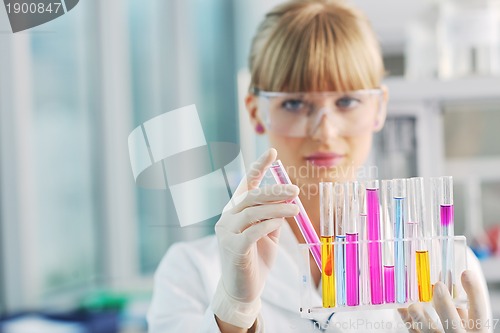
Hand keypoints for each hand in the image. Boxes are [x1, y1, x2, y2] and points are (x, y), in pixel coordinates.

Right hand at [211, 148, 298, 328]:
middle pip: (251, 196)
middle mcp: (227, 218)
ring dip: (277, 208)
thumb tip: (288, 199)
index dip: (259, 167)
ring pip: (253, 212)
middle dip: (275, 190)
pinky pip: (252, 231)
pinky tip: (279, 224)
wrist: (242, 290)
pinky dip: (268, 224)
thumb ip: (274, 216)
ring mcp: (227, 233)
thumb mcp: (267, 234)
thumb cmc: (255, 260)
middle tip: (296, 190)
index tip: (272, 152)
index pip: (246, 184)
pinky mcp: (233, 248)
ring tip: (296, 209)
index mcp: (235, 211)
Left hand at [398, 270, 487, 332]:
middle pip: (453, 324)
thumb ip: (461, 308)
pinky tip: (402, 309)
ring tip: (413, 305)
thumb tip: (449, 284)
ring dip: (420, 317)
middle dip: (445, 305)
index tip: (466, 273)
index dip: (474, 293)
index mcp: (476, 331)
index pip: (479, 312)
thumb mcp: (468, 324)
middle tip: (438, 286)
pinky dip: (408, 321)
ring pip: (430, 332)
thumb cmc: (461, 332)